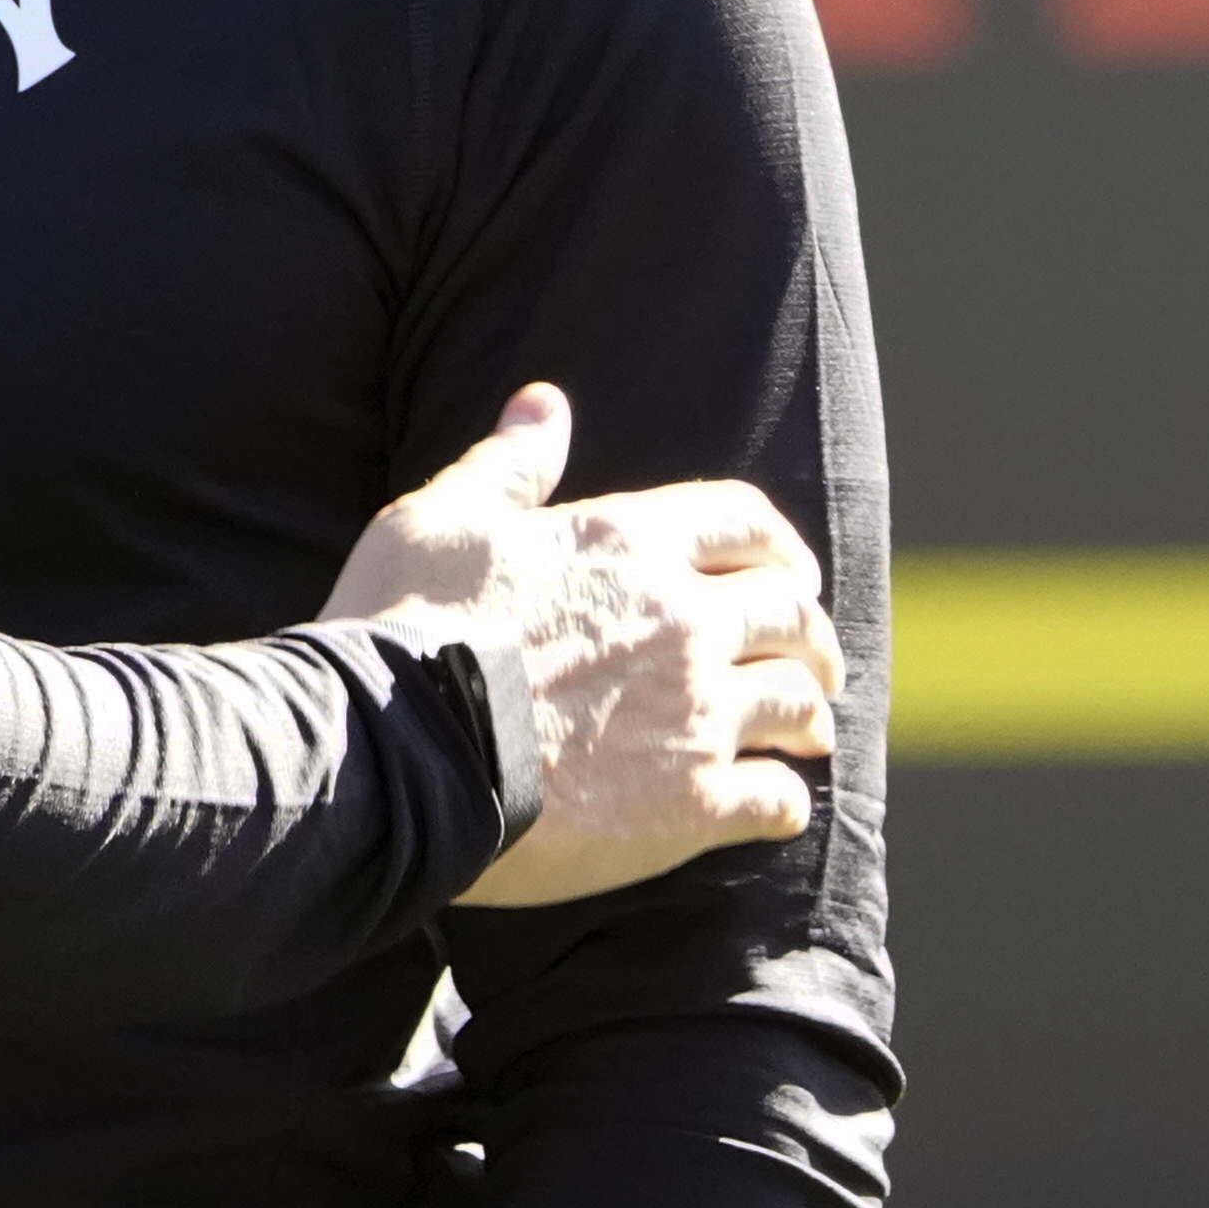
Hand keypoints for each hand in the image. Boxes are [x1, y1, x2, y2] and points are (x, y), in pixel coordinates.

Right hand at [325, 382, 841, 909]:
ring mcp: (697, 712)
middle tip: (811, 660)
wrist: (397, 754)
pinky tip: (773, 806)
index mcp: (629, 543)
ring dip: (810, 714)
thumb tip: (543, 401)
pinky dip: (785, 802)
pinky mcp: (694, 803)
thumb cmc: (406, 628)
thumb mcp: (439, 521)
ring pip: (799, 704)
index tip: (788, 571)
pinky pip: (779, 800)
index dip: (777, 545)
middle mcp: (683, 619)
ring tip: (806, 733)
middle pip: (792, 614)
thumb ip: (505, 464)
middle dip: (811, 635)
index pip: (745, 521)